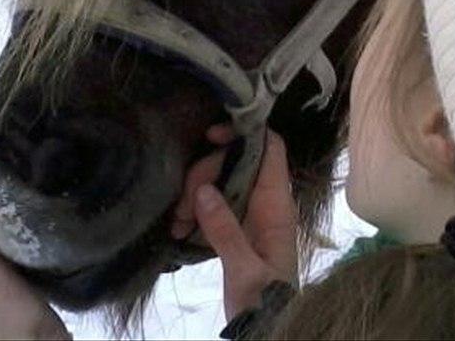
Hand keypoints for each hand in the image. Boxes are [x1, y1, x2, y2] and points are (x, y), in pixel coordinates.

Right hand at [171, 127, 297, 319]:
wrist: (267, 334)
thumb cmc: (265, 304)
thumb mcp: (245, 271)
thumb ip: (226, 231)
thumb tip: (204, 191)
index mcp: (277, 205)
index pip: (270, 149)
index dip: (244, 133)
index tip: (211, 137)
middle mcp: (265, 202)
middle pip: (235, 162)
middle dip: (205, 174)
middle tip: (183, 205)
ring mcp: (249, 213)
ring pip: (220, 182)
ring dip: (194, 195)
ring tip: (177, 224)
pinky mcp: (235, 227)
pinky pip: (213, 204)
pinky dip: (194, 212)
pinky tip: (179, 230)